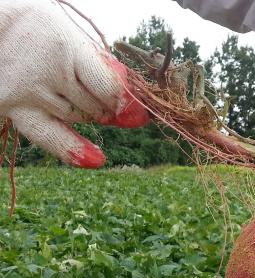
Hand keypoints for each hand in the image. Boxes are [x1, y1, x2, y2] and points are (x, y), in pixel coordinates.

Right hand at [0, 0, 148, 167]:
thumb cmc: (44, 34)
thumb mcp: (73, 39)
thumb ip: (99, 69)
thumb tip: (131, 106)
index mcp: (67, 48)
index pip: (107, 87)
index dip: (124, 102)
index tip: (137, 110)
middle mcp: (46, 73)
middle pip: (93, 107)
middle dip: (106, 109)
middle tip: (106, 104)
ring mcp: (26, 93)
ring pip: (74, 120)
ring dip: (85, 116)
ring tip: (82, 102)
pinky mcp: (9, 107)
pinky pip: (48, 137)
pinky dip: (73, 150)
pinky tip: (94, 160)